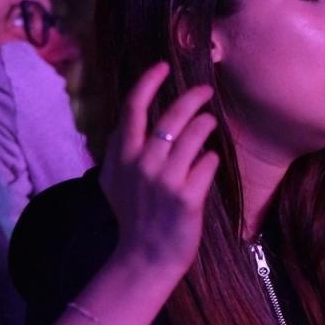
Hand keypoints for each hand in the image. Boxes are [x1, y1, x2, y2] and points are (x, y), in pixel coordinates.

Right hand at [101, 62, 219, 273]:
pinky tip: (209, 161)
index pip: (133, 108)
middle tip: (206, 91)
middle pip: (172, 116)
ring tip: (209, 124)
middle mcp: (142, 164)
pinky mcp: (188, 197)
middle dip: (193, 97)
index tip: (162, 67)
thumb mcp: (112, 181)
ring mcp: (166, 180)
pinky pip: (208, 163)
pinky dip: (211, 159)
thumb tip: (125, 123)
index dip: (148, 82)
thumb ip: (118, 151)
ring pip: (195, 135)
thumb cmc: (132, 217)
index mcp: (122, 156)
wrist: (145, 258)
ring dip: (206, 125)